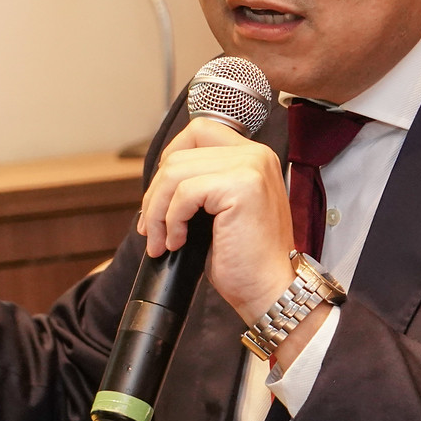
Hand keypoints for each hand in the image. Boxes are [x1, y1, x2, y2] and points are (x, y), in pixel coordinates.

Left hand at [138, 117, 295, 324]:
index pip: (198, 131)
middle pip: (180, 152)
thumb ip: (201, 184)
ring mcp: (250, 167)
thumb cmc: (245, 259)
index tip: (160, 198)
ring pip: (175, 172)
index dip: (169, 160)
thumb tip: (159, 181)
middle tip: (151, 228)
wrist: (269, 289)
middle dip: (155, 193)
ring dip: (157, 210)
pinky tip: (178, 242)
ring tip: (161, 240)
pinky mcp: (240, 186)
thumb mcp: (221, 211)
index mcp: (253, 156)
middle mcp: (256, 154)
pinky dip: (171, 220)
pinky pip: (184, 193)